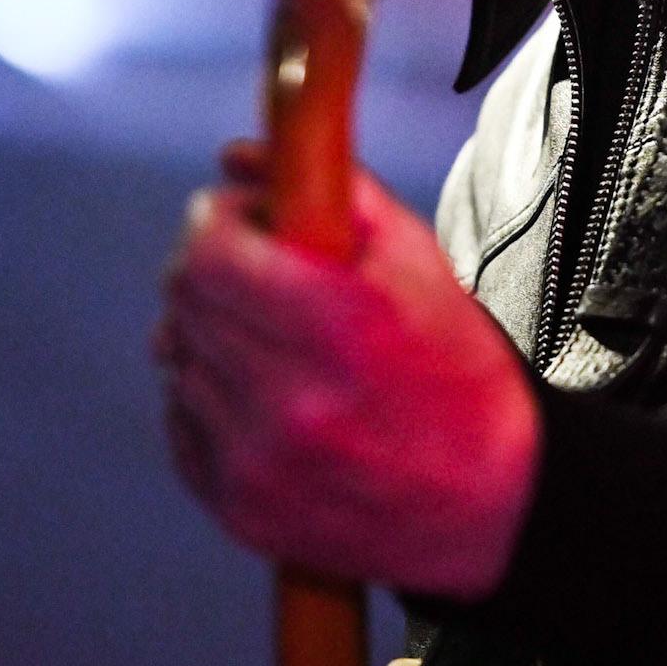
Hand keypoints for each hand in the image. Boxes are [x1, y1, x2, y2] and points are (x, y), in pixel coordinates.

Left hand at [154, 157, 541, 597]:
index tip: (235, 213)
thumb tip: (239, 154)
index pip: (209, 254)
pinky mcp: (240, 511)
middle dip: (207, 264)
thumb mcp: (416, 257)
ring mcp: (259, 464)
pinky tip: (259, 391)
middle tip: (249, 262)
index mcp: (339, 328)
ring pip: (175, 358)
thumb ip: (332, 188)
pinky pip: (180, 421)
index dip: (213, 218)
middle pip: (184, 301)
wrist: (491, 502)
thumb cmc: (455, 366)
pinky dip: (206, 395)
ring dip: (206, 331)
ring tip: (265, 334)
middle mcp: (290, 402)